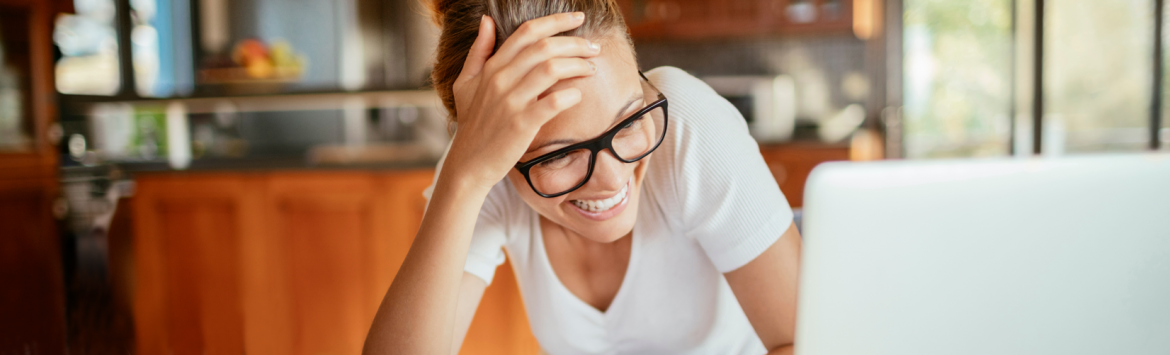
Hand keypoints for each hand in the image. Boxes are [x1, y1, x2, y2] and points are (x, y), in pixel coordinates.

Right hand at [441, 12, 601, 192]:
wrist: (469, 164)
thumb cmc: (472, 124)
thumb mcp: (465, 83)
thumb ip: (478, 51)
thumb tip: (486, 20)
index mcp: (492, 67)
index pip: (527, 32)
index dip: (556, 21)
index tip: (578, 18)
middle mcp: (500, 79)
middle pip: (544, 47)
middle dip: (575, 43)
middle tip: (594, 48)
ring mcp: (511, 101)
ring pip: (551, 69)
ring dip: (578, 65)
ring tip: (591, 69)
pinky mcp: (522, 124)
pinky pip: (553, 102)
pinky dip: (571, 95)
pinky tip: (578, 95)